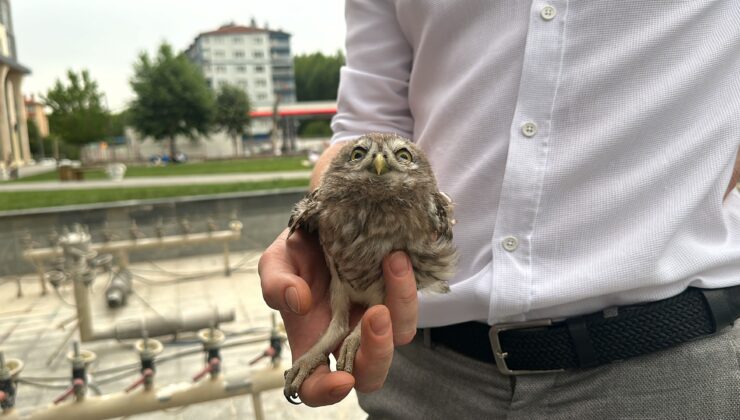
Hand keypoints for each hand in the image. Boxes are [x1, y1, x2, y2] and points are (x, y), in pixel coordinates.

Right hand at [258, 228, 418, 405]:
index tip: (341, 380)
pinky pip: (409, 301)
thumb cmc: (296, 254)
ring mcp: (375, 317)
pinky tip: (397, 258)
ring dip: (400, 307)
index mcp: (311, 343)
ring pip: (400, 333)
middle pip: (371, 372)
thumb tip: (300, 301)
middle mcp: (347, 338)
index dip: (327, 391)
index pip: (315, 385)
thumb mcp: (276, 263)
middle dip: (378, 353)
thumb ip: (277, 284)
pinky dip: (406, 283)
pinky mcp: (395, 295)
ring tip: (393, 265)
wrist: (323, 226)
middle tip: (375, 315)